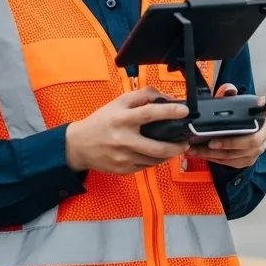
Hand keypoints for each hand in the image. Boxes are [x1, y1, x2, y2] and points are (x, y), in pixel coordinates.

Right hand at [64, 86, 192, 174]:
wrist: (79, 146)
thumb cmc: (102, 121)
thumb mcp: (119, 102)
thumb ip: (143, 95)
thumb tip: (167, 98)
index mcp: (122, 119)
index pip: (150, 113)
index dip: (169, 111)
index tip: (184, 111)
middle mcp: (123, 140)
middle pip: (158, 147)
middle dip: (177, 146)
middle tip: (186, 141)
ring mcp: (124, 158)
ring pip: (155, 160)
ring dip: (169, 154)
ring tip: (175, 148)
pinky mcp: (124, 170)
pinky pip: (146, 166)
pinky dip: (156, 160)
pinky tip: (158, 154)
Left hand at [186, 84, 265, 169]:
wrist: (236, 141)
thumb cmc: (232, 121)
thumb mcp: (228, 108)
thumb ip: (227, 96)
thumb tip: (229, 89)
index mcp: (260, 116)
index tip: (262, 101)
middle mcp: (262, 133)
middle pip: (251, 141)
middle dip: (229, 143)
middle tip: (211, 142)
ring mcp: (256, 149)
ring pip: (237, 154)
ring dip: (215, 153)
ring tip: (197, 150)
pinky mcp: (248, 160)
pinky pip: (231, 162)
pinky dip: (215, 159)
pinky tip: (202, 154)